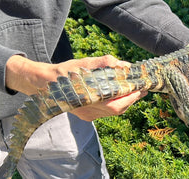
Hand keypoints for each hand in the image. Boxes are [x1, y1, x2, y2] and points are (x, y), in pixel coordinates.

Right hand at [5, 55, 146, 120]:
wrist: (46, 84)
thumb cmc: (66, 72)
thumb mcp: (86, 64)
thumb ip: (106, 64)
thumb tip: (125, 66)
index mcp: (91, 99)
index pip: (118, 103)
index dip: (132, 96)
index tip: (142, 88)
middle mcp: (90, 111)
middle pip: (118, 109)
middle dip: (132, 99)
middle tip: (142, 89)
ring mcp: (88, 116)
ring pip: (113, 112)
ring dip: (125, 102)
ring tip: (133, 90)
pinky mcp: (86, 116)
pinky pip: (106, 112)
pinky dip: (115, 103)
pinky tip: (118, 94)